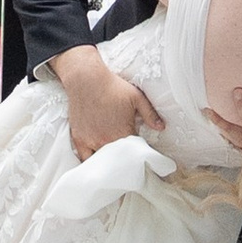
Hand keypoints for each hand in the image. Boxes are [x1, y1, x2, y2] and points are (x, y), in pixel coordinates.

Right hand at [55, 44, 164, 160]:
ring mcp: (91, 141)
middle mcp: (107, 140)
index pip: (134, 153)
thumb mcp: (137, 97)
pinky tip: (96, 162)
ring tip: (113, 163)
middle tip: (127, 160)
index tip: (140, 153)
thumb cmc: (112, 86)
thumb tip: (162, 128)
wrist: (86, 80)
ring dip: (108, 163)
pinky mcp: (79, 139)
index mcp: (123, 133)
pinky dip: (91, 162)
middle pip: (118, 160)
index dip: (138, 153)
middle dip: (124, 160)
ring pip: (102, 161)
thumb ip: (150, 114)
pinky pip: (85, 158)